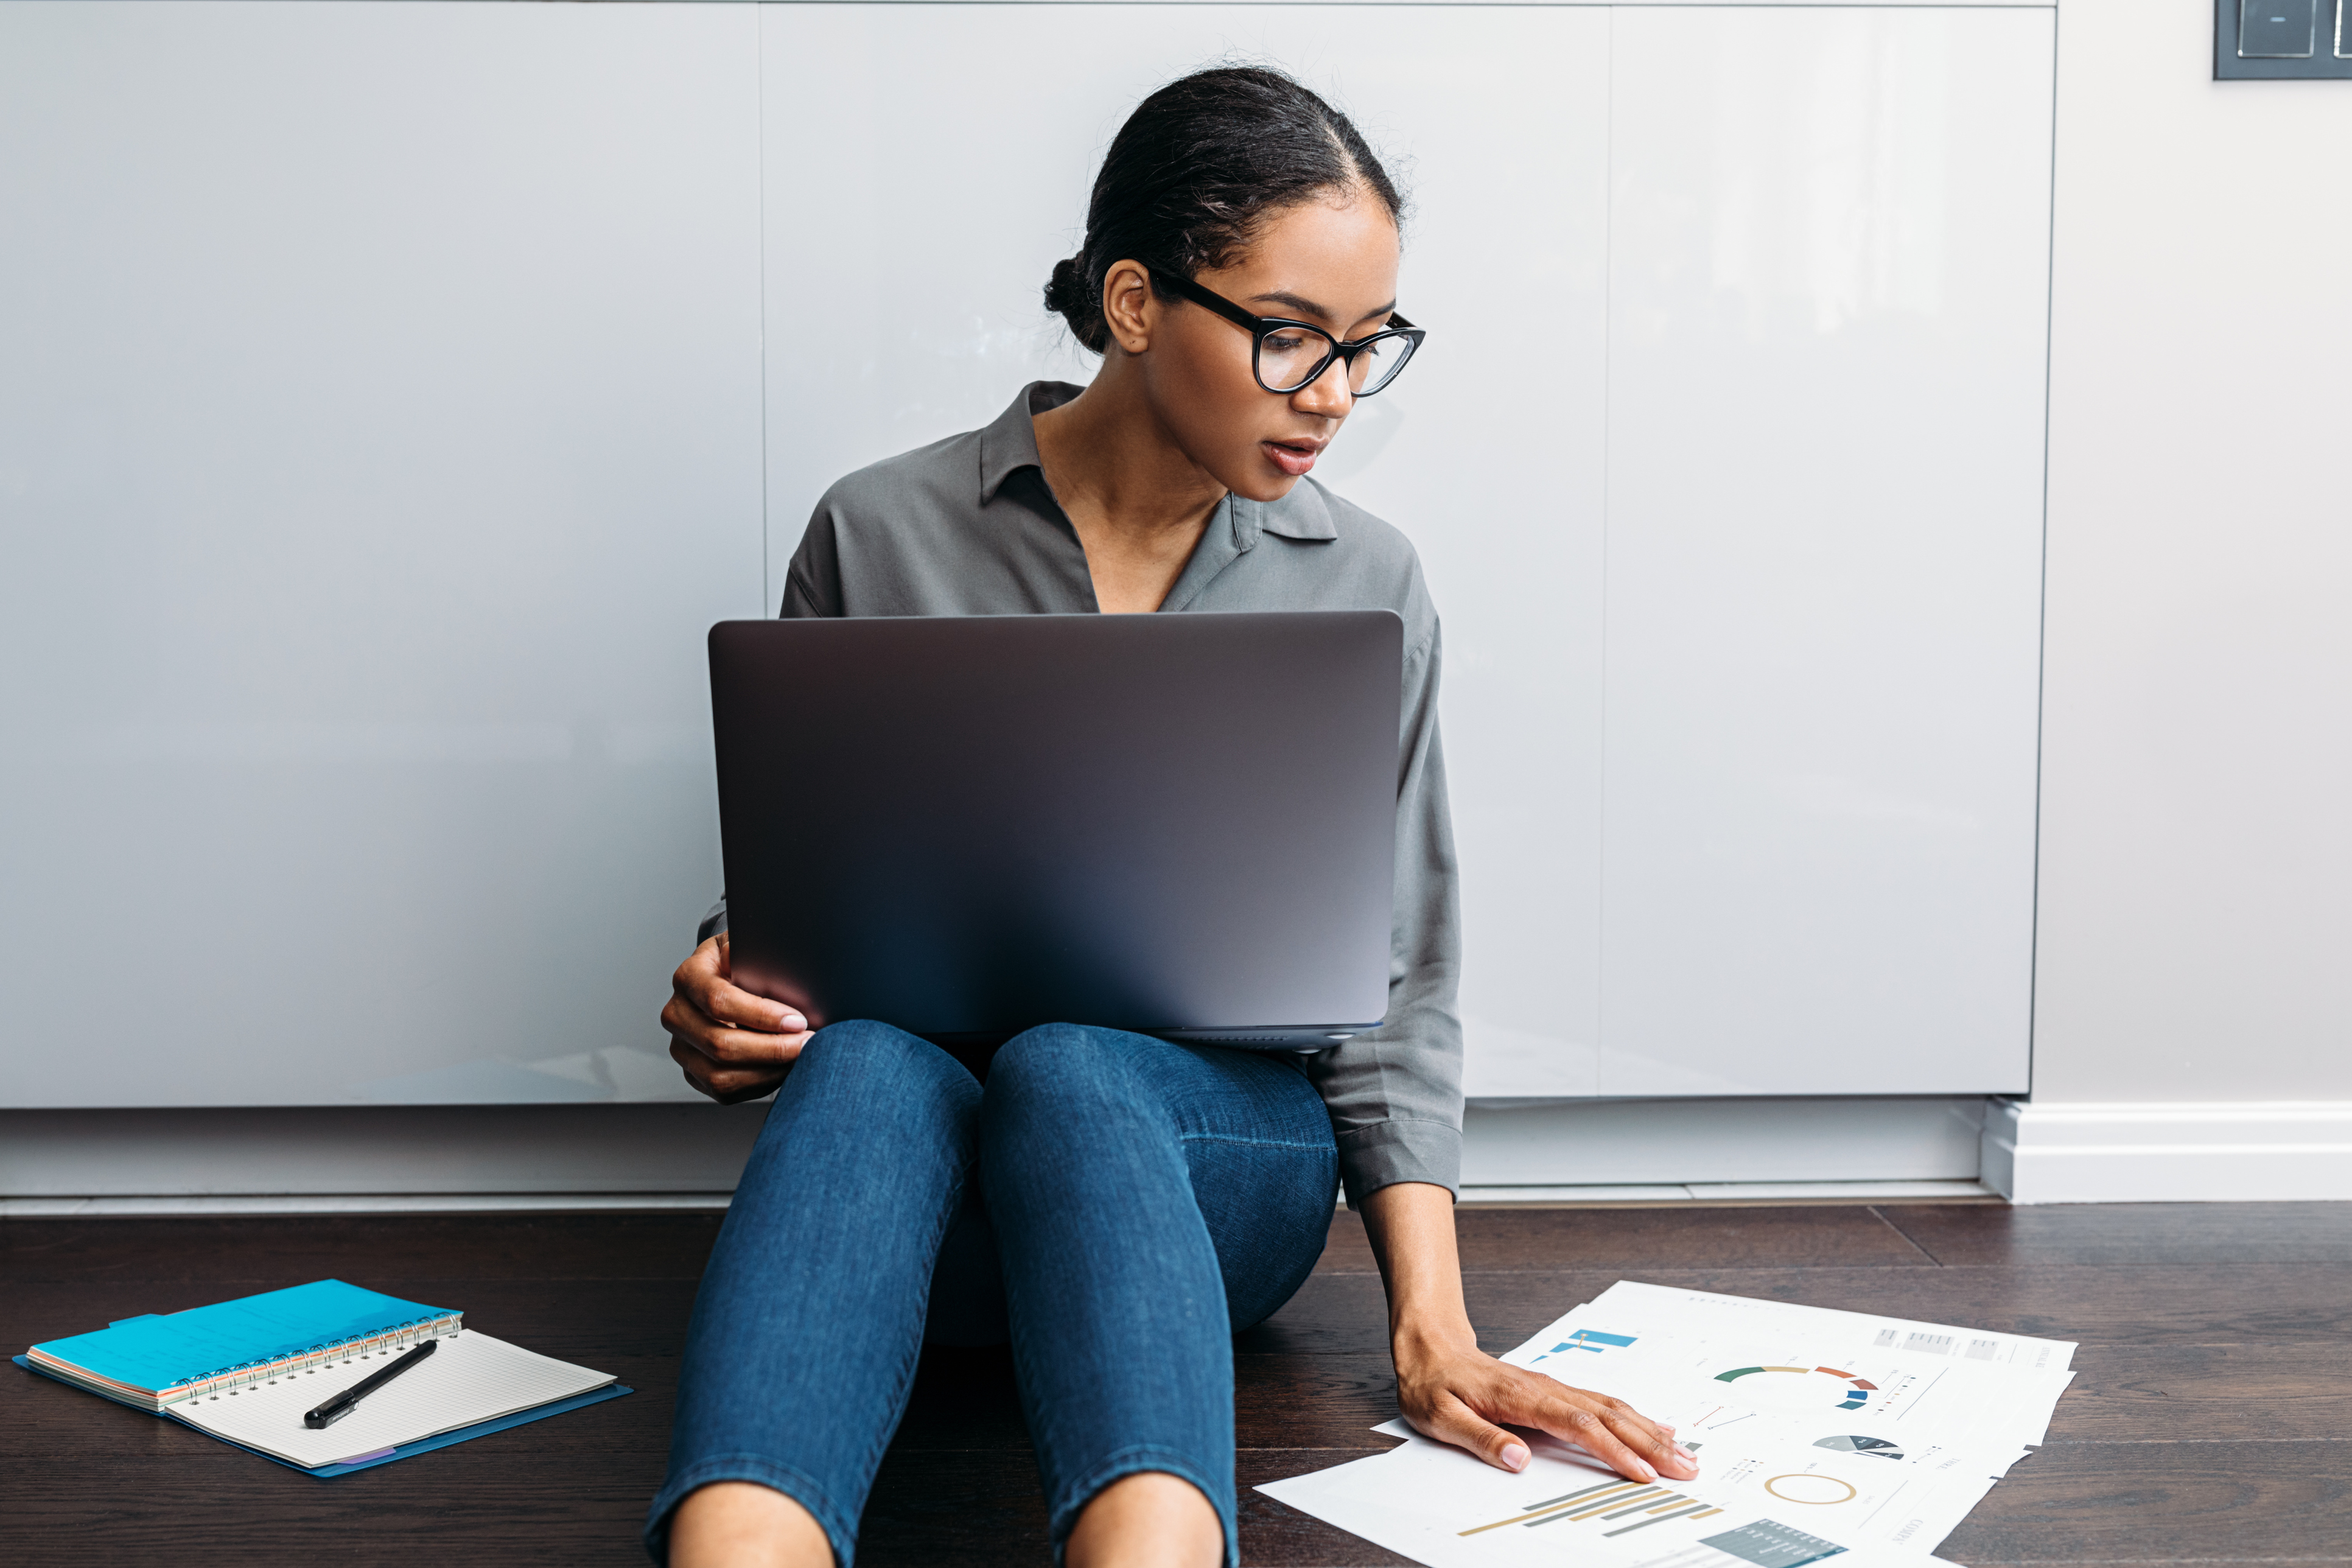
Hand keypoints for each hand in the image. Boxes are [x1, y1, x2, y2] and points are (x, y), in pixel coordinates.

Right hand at [660, 933, 812, 1103]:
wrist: (726, 978)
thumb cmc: (742, 961)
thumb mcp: (749, 944)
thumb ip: (756, 952)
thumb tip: (766, 962)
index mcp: (688, 977)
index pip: (719, 1001)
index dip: (762, 1015)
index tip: (798, 1020)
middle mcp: (677, 1014)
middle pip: (720, 1044)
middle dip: (772, 1048)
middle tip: (809, 1043)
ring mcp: (681, 1047)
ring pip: (720, 1075)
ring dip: (768, 1071)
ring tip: (800, 1059)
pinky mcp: (693, 1072)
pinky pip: (724, 1091)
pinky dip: (759, 1085)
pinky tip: (783, 1069)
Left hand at [1394, 1329, 1698, 1484]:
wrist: (1430, 1348)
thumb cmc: (1433, 1384)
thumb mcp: (1441, 1416)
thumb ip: (1480, 1438)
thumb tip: (1518, 1460)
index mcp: (1522, 1397)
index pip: (1579, 1425)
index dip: (1613, 1450)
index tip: (1641, 1474)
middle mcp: (1546, 1389)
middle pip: (1609, 1416)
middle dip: (1650, 1444)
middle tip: (1685, 1469)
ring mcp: (1553, 1388)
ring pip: (1612, 1408)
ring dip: (1650, 1432)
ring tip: (1683, 1454)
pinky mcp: (1555, 1392)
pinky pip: (1603, 1404)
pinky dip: (1635, 1419)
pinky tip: (1655, 1429)